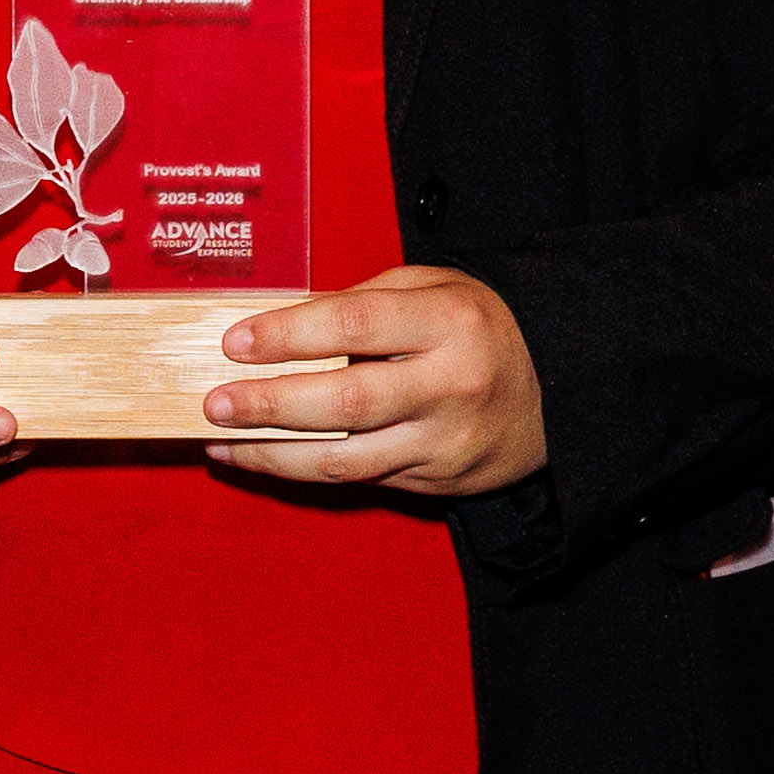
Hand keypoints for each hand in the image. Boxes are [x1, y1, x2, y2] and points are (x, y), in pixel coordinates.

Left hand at [199, 267, 547, 499]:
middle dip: (271, 404)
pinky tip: (258, 458)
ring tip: (221, 441)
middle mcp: (450, 386)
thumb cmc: (478, 327)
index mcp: (449, 322)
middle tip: (215, 402)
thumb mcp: (433, 290)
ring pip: (345, 458)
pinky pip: (357, 479)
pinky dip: (301, 471)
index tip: (235, 341)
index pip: (355, 325)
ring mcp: (444, 442)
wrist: (558, 391)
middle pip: (346, 402)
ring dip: (273, 454)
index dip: (289, 335)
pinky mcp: (436, 482)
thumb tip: (276, 326)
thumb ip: (363, 303)